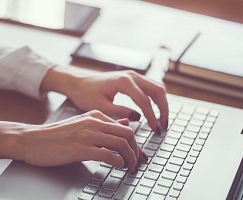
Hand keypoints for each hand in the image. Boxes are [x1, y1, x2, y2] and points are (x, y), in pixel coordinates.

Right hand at [0, 110, 146, 172]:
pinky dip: (118, 162)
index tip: (137, 155)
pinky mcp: (80, 149)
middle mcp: (93, 122)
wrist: (32, 140)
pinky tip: (118, 167)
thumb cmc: (55, 136)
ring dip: (130, 158)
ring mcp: (87, 135)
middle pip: (128, 135)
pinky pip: (108, 155)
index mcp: (95, 115)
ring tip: (129, 167)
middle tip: (137, 163)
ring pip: (121, 144)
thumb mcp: (81, 124)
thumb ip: (103, 124)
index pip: (125, 127)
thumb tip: (125, 123)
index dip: (136, 143)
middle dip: (137, 151)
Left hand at [41, 68, 168, 132]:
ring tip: (161, 121)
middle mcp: (131, 75)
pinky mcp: (133, 78)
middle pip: (157, 91)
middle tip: (163, 126)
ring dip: (162, 104)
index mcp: (123, 82)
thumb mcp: (100, 107)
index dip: (152, 117)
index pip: (144, 101)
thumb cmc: (85, 94)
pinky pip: (151, 86)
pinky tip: (155, 111)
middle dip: (163, 109)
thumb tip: (138, 118)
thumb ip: (119, 112)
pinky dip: (156, 98)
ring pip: (157, 87)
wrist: (78, 82)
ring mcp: (133, 75)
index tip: (155, 130)